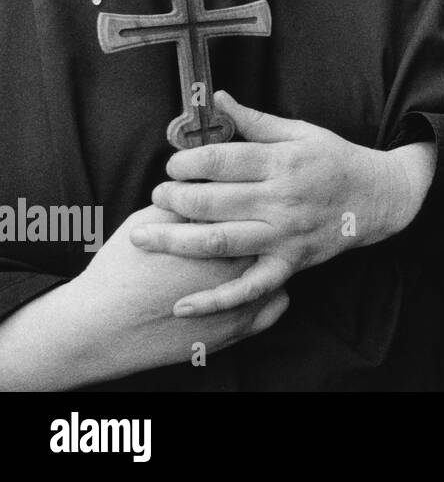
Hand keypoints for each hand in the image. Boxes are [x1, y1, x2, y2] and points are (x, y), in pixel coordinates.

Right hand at [0, 205, 288, 388]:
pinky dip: (272, 288)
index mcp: (218, 236)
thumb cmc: (123, 270)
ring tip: (260, 239)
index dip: (249, 189)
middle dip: (267, 219)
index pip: (251, 202)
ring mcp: (243, 303)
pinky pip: (277, 302)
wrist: (101, 328)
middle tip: (257, 209)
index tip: (244, 185)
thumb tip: (209, 176)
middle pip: (270, 235)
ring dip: (274, 253)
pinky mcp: (239, 329)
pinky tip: (258, 276)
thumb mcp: (153, 220)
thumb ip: (189, 198)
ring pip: (281, 267)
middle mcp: (238, 269)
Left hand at [132, 91, 423, 316]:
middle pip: (212, 201)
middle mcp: (281, 200)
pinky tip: (181, 306)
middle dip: (174, 197)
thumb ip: (255, 120)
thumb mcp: (301, 132)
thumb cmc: (336, 160)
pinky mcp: (288, 264)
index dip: (187, 162)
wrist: (380, 197)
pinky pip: (249, 288)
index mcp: (282, 162)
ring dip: (175, 240)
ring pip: (219, 241)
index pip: (221, 161)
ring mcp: (284, 235)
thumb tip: (217, 99)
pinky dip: (215, 301)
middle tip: (157, 195)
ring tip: (144, 235)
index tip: (174, 164)